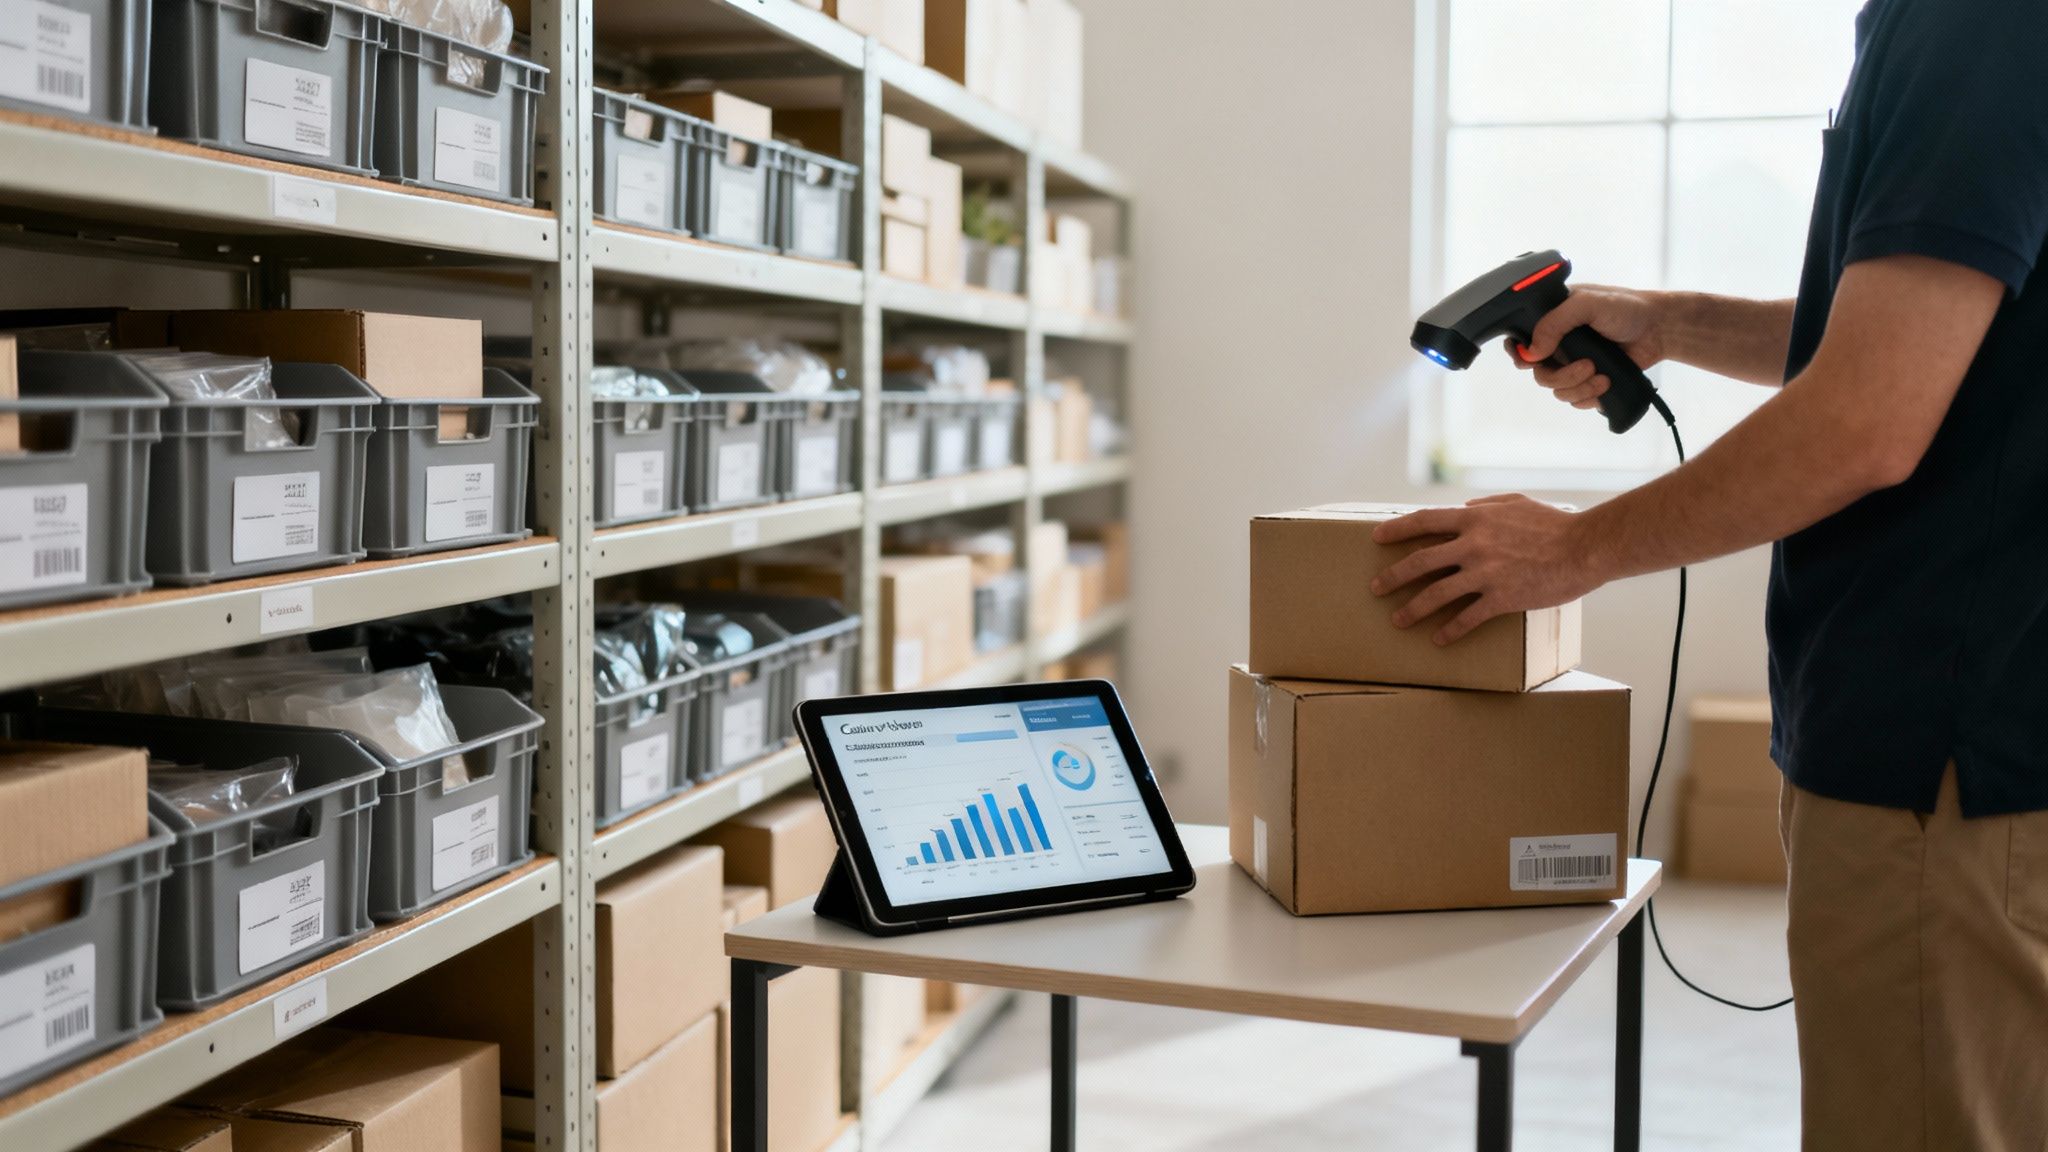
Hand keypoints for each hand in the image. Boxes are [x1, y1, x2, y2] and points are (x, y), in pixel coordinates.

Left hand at [1368, 495, 1607, 644]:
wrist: (1585, 547)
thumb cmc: (1554, 523)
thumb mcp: (1516, 502)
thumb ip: (1486, 505)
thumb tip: (1464, 508)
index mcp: (1475, 519)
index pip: (1425, 521)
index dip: (1397, 529)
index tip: (1376, 538)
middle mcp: (1473, 545)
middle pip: (1420, 562)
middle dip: (1393, 577)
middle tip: (1375, 588)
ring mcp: (1485, 573)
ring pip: (1437, 594)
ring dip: (1412, 609)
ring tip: (1397, 619)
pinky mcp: (1502, 598)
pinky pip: (1467, 618)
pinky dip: (1450, 630)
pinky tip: (1438, 640)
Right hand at [1513, 286, 1664, 409]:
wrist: (1659, 329)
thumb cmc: (1626, 308)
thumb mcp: (1587, 303)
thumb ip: (1555, 323)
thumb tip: (1531, 351)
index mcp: (1552, 321)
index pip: (1521, 342)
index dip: (1521, 355)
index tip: (1533, 361)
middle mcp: (1560, 344)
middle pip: (1540, 374)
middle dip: (1561, 376)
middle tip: (1586, 367)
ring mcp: (1574, 364)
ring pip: (1558, 391)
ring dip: (1579, 388)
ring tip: (1602, 376)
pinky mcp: (1590, 381)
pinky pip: (1576, 400)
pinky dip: (1589, 397)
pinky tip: (1605, 384)